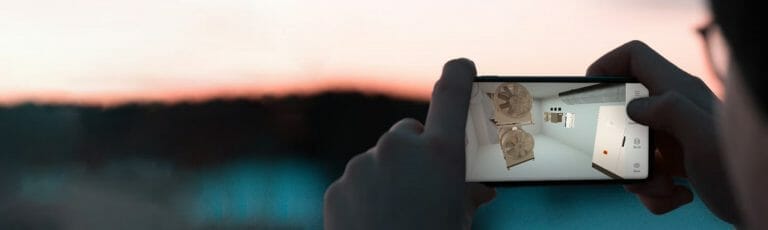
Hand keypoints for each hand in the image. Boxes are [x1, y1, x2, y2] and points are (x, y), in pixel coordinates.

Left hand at [324, 59, 495, 228]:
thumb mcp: (459, 221)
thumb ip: (466, 194)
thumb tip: (477, 189)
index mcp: (440, 156)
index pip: (452, 95)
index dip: (458, 76)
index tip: (461, 66)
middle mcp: (400, 151)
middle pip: (409, 134)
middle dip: (418, 152)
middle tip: (426, 184)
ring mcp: (363, 166)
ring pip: (381, 160)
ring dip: (390, 177)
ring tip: (398, 214)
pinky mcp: (338, 186)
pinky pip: (357, 181)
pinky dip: (366, 196)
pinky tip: (374, 223)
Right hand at [587, 41, 737, 222]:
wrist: (764, 206)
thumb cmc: (739, 170)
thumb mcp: (703, 136)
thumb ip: (670, 110)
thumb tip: (634, 106)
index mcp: (677, 92)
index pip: (634, 57)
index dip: (608, 65)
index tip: (592, 91)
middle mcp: (674, 110)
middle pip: (623, 112)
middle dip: (617, 143)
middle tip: (628, 161)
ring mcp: (674, 138)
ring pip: (630, 150)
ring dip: (638, 177)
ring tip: (665, 187)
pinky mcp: (676, 164)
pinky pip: (646, 176)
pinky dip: (654, 193)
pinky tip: (679, 195)